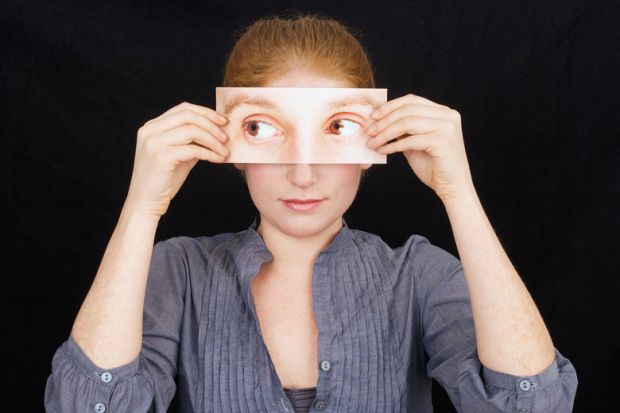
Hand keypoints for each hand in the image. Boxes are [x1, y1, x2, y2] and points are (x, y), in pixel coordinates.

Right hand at [125, 101, 229, 218]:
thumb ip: (191, 141)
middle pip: (188, 115)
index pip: (183, 109)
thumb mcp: (178, 155)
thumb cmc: (163, 181)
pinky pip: (193, 149)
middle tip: (226, 137)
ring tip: (224, 150)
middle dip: (211, 124)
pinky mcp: (161, 156)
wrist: (145, 203)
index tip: (223, 121)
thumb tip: (216, 132)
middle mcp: (150, 131)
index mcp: (152, 127)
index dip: (206, 112)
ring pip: (192, 130)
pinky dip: (210, 153)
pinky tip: (218, 159)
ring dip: (213, 140)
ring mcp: (154, 143)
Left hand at [366, 93, 475, 202]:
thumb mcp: (416, 142)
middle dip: (384, 120)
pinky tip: (382, 150)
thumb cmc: (434, 166)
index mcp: (443, 112)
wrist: (453, 187)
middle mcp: (447, 115)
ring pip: (406, 123)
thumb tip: (379, 121)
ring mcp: (446, 127)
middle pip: (407, 109)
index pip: (411, 100)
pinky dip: (392, 145)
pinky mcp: (442, 141)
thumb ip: (404, 130)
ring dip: (385, 133)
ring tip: (372, 142)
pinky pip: (410, 140)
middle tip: (368, 130)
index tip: (372, 116)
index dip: (389, 106)